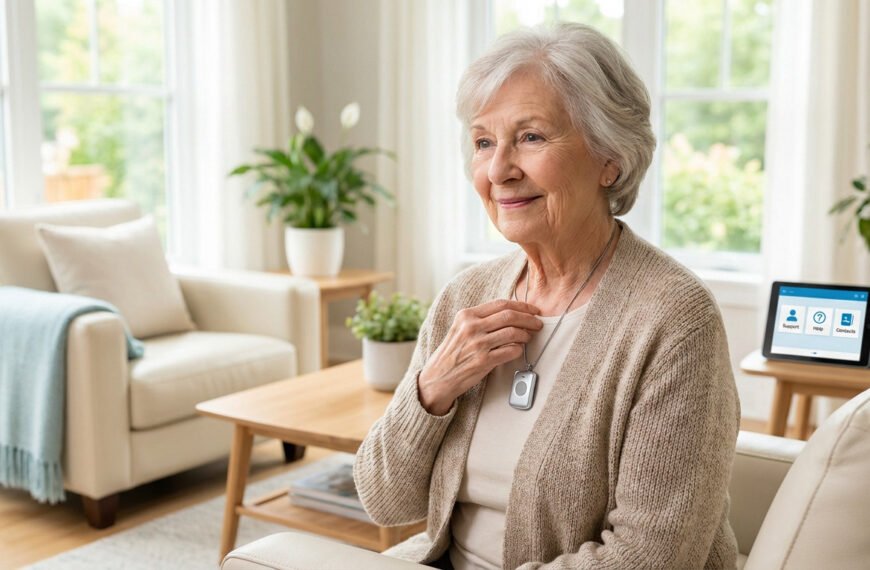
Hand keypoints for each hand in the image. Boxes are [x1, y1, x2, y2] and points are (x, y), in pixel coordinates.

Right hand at [418, 299, 541, 414]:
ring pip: (513, 333)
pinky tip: (518, 350)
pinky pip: (511, 351)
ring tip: (528, 337)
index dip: (522, 306)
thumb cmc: (452, 353)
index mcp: (466, 315)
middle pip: (510, 316)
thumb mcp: (460, 329)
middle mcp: (471, 327)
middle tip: (537, 323)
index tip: (532, 310)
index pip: (501, 304)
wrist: (437, 377)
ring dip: (526, 335)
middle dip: (529, 319)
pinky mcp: (483, 361)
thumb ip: (480, 320)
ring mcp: (478, 344)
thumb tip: (510, 314)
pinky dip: (519, 350)